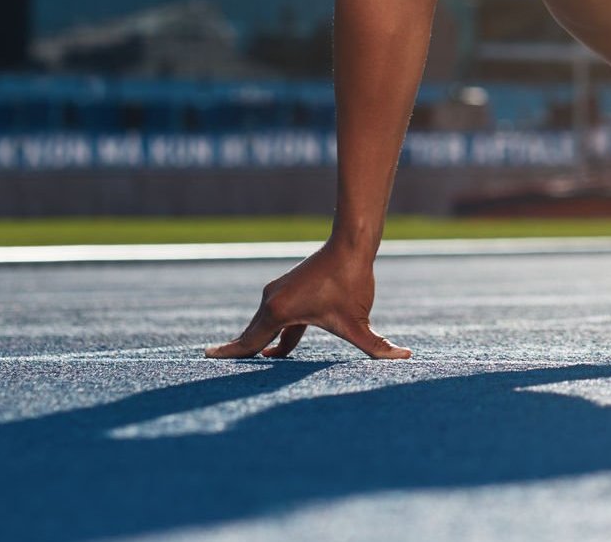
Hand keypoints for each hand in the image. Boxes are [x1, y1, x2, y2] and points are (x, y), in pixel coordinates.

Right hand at [205, 244, 409, 359]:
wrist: (351, 243)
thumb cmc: (353, 283)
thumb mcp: (359, 322)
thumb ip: (376, 347)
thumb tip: (405, 358)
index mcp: (280, 313)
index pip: (250, 343)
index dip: (229, 354)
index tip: (205, 357)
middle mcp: (271, 301)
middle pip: (251, 337)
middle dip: (240, 355)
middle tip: (213, 365)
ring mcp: (277, 293)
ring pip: (264, 328)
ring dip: (260, 348)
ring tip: (248, 367)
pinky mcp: (287, 290)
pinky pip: (276, 320)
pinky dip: (276, 336)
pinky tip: (278, 352)